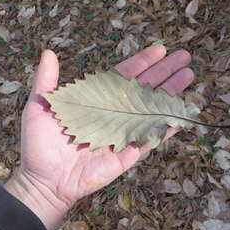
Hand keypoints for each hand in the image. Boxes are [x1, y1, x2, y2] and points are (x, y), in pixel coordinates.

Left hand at [5, 45, 193, 229]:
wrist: (44, 180)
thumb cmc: (39, 144)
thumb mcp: (39, 107)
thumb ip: (46, 81)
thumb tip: (48, 52)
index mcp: (96, 99)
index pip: (124, 75)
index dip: (143, 62)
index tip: (160, 49)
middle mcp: (114, 112)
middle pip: (144, 88)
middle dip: (165, 72)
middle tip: (185, 56)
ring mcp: (124, 132)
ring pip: (152, 108)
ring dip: (171, 93)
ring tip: (190, 75)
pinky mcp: (129, 152)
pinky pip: (153, 137)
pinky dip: (169, 126)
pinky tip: (184, 114)